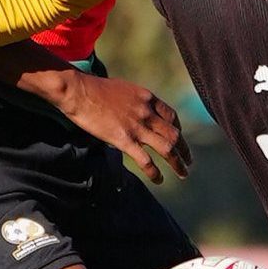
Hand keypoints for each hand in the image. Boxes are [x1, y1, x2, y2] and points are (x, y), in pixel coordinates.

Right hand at [56, 72, 190, 183]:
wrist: (78, 90)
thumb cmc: (93, 88)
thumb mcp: (122, 89)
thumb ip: (133, 101)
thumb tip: (133, 110)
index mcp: (147, 98)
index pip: (171, 116)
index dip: (178, 130)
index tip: (179, 139)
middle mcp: (147, 112)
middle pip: (174, 134)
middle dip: (184, 150)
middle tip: (188, 161)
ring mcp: (137, 127)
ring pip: (167, 148)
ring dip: (177, 163)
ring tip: (183, 174)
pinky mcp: (124, 139)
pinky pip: (145, 160)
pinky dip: (155, 172)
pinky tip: (158, 179)